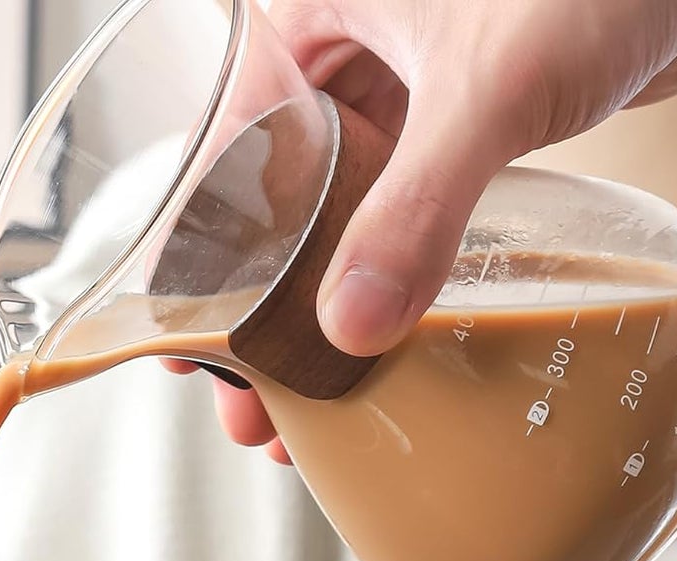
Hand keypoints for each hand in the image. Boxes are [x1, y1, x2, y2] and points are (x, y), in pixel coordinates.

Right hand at [197, 0, 676, 453]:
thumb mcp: (492, 85)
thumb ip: (420, 205)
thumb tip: (352, 328)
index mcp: (309, 12)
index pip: (220, 153)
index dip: (196, 262)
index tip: (184, 348)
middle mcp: (344, 47)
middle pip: (269, 206)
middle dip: (260, 317)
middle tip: (253, 406)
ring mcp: (401, 85)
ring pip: (331, 218)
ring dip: (320, 312)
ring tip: (312, 404)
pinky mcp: (457, 116)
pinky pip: (397, 211)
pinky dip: (383, 277)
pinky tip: (380, 340)